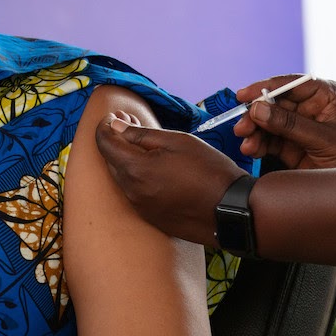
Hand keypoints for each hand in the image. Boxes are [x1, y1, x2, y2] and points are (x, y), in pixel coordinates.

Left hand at [95, 112, 245, 245]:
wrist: (231, 209)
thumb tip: (116, 126)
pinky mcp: (152, 218)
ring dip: (126, 159)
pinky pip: (135, 193)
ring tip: (141, 144)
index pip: (104, 144)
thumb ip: (141, 134)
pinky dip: (137, 177)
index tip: (113, 117)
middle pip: (111, 162)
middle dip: (115, 140)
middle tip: (128, 123)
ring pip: (122, 178)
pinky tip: (152, 167)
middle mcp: (132, 192)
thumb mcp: (177, 141)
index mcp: (136, 170)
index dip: (105, 127)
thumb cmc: (208, 169)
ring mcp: (141, 208)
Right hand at [233, 74, 335, 169]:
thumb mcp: (324, 139)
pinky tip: (251, 149)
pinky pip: (271, 140)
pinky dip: (259, 144)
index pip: (292, 84)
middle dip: (256, 114)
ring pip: (270, 122)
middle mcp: (313, 108)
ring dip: (255, 131)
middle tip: (242, 126)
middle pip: (276, 103)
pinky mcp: (295, 147)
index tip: (244, 94)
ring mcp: (302, 127)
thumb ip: (290, 125)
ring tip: (246, 143)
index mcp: (327, 95)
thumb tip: (258, 109)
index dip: (266, 87)